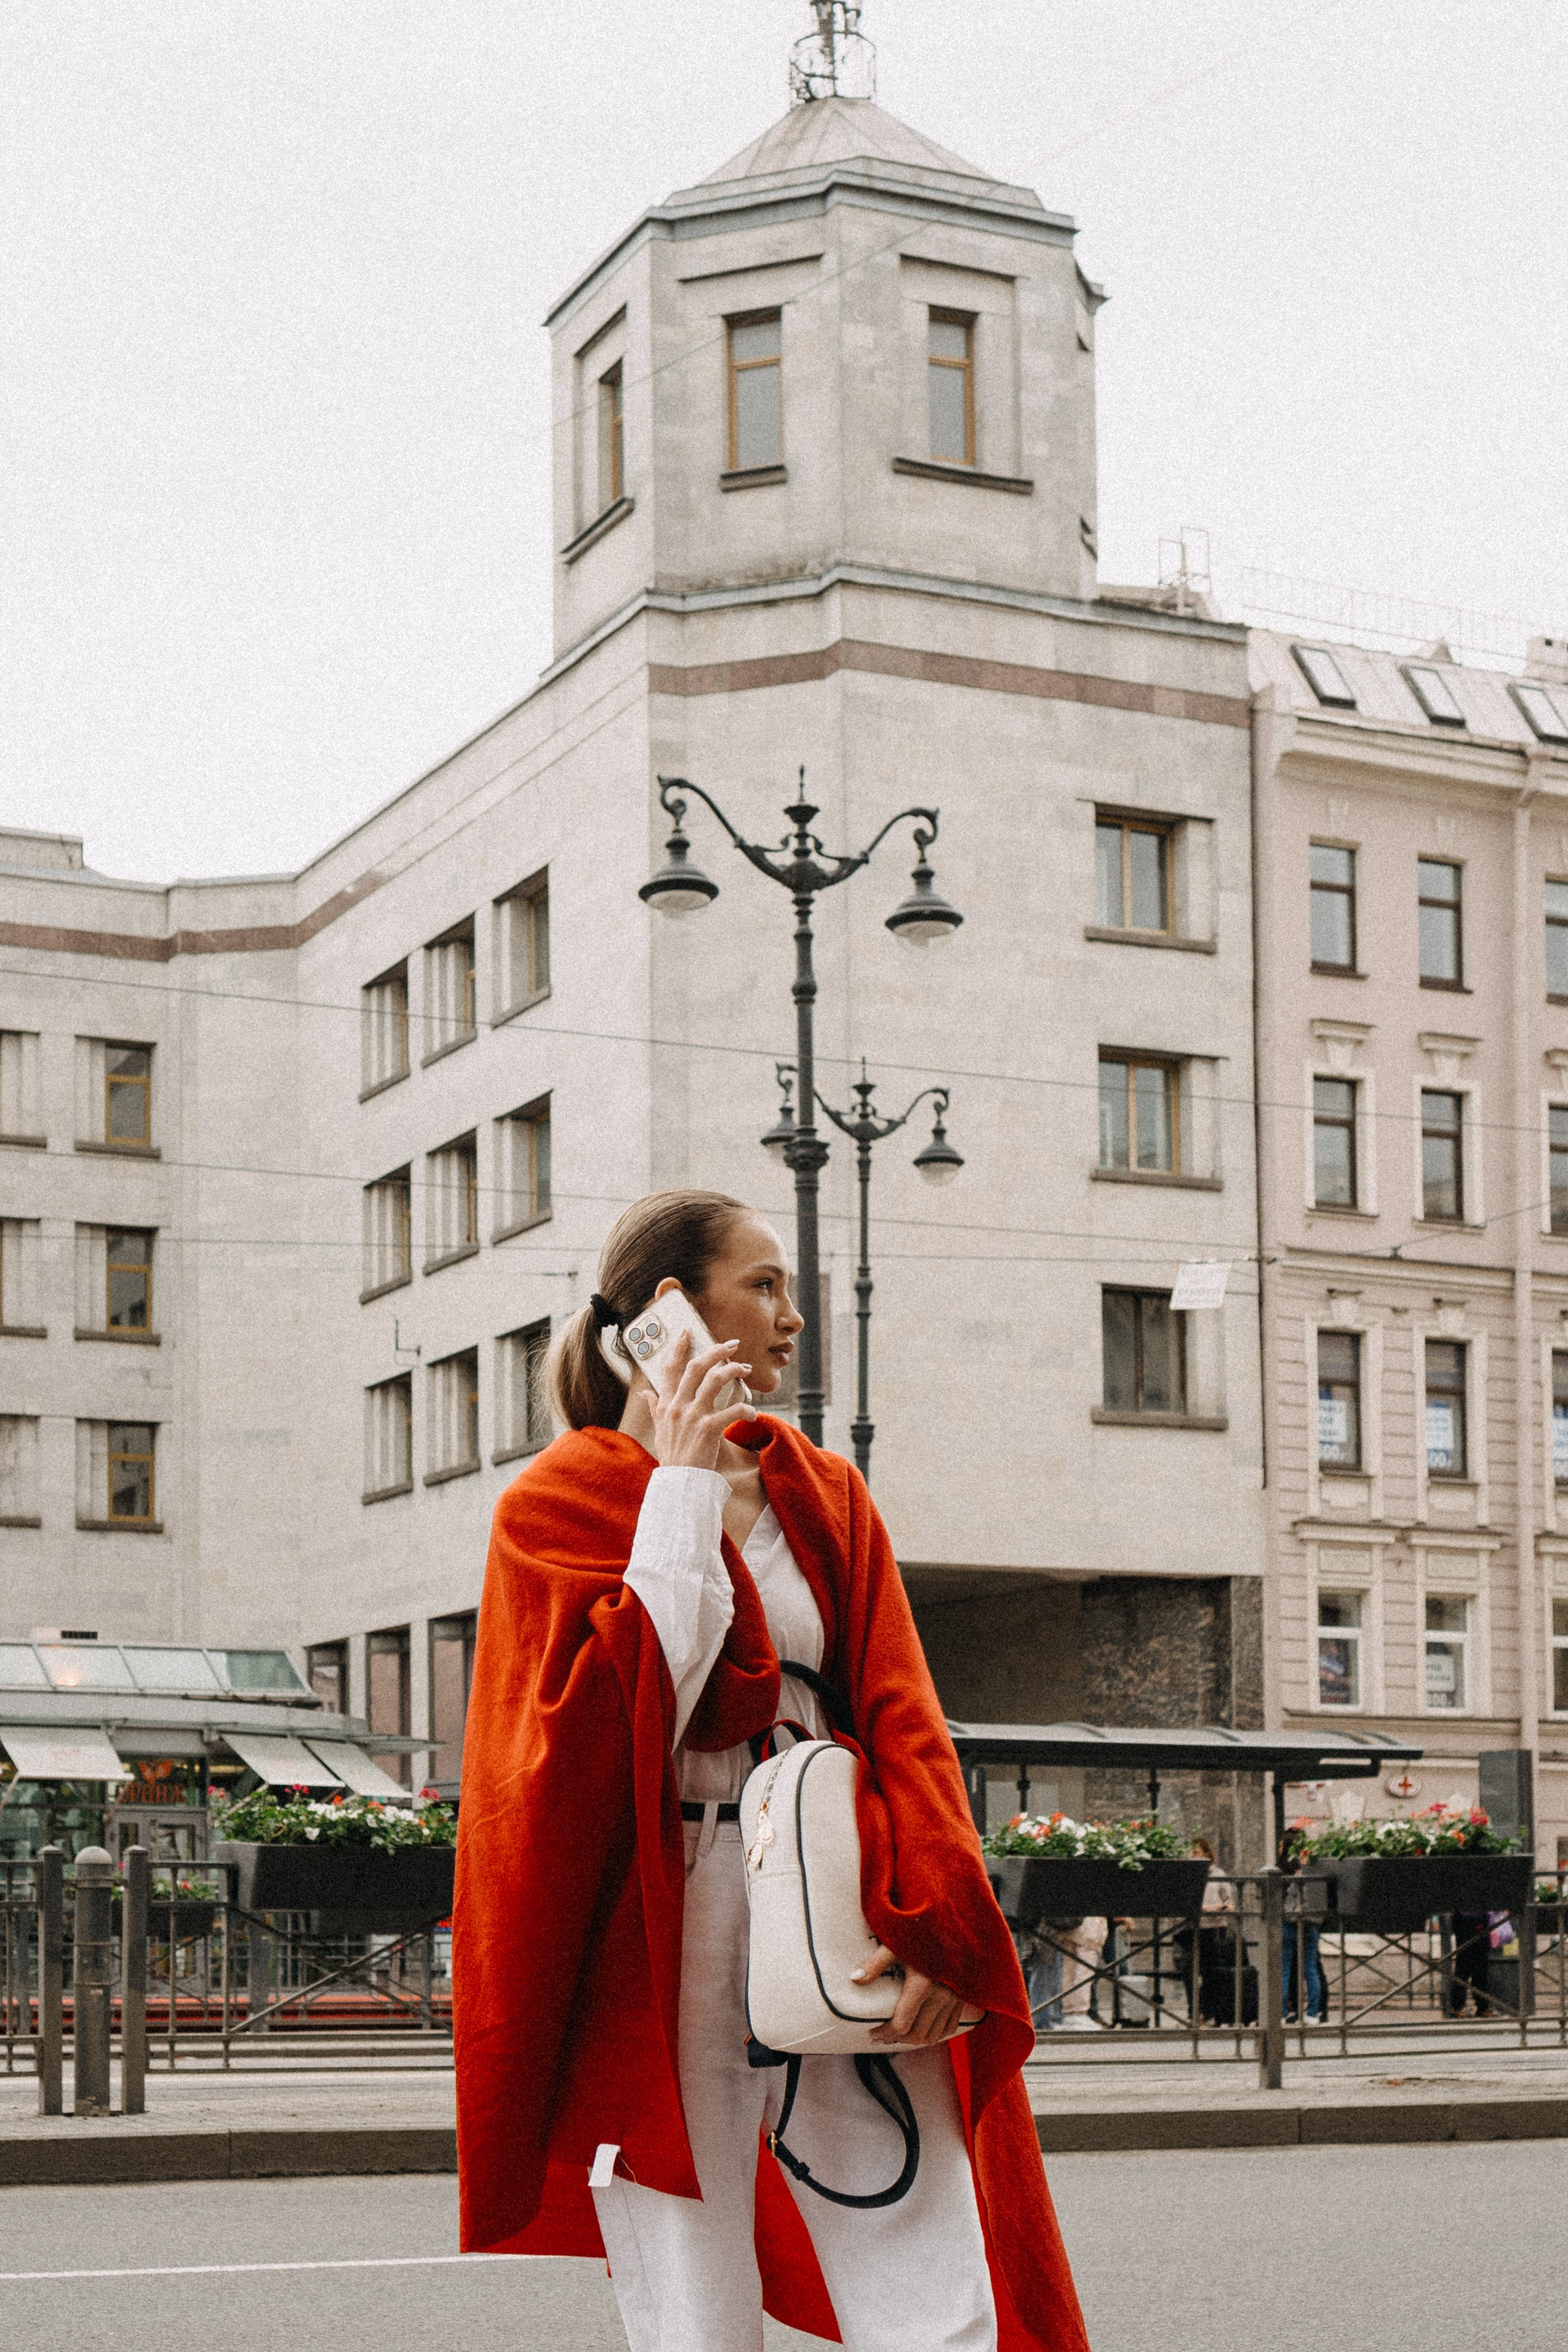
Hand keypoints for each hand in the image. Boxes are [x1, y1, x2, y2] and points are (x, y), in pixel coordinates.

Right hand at [646, 1330, 750, 1471]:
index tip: (688, 1332)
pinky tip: (752, 1412)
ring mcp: (693, 1417)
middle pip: (696, 1367)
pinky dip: (746, 1409)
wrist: (678, 1484)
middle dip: (715, 1351)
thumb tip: (644, 1393)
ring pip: (715, 1380)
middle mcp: (678, 1406)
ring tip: (745, 1369)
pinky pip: (732, 1411)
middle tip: (731, 1345)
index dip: (678, 1348)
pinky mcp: (708, 1429)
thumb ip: (654, 1408)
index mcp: (667, 1405)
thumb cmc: (672, 1457)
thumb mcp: (659, 1429)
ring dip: (733, 1370)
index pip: (670, 1369)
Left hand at [854, 1944, 981, 2047]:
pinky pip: (950, 2027)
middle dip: (897, 2039)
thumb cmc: (920, 1932)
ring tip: (898, 2034)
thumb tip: (854, 1979)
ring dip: (915, 2039)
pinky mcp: (961, 1998)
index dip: (884, 2032)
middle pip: (917, 2034)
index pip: (901, 2024)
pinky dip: (935, 2033)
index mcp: (922, 1985)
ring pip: (934, 2035)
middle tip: (881, 2035)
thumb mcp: (895, 1944)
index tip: (872, 2031)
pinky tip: (922, 2028)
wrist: (951, 1923)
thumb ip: (875, 1963)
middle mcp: (940, 1996)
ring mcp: (953, 1999)